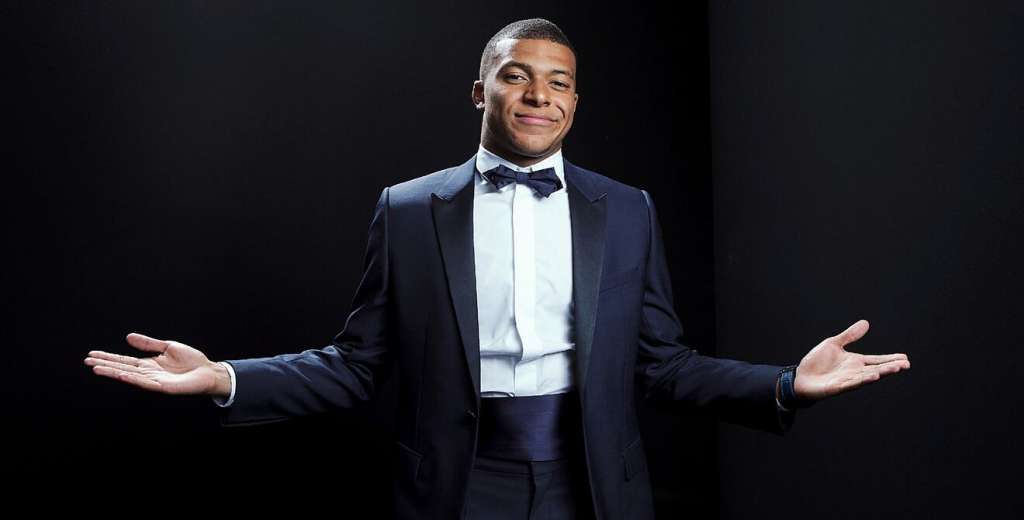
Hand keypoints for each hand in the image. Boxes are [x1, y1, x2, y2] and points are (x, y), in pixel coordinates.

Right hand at [84, 333, 222, 394]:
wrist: (208, 371)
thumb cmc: (191, 360)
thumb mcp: (168, 347)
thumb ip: (148, 344)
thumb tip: (128, 337)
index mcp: (149, 364)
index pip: (124, 361)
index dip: (109, 357)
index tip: (92, 354)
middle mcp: (148, 373)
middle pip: (122, 368)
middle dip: (105, 364)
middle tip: (86, 361)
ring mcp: (154, 381)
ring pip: (129, 376)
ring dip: (112, 373)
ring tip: (96, 368)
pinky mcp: (163, 387)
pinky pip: (144, 383)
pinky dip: (131, 379)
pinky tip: (120, 375)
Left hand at [793, 320, 909, 400]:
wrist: (800, 377)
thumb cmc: (816, 362)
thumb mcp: (833, 344)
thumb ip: (849, 335)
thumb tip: (866, 323)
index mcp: (855, 362)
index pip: (877, 360)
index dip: (890, 359)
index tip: (906, 358)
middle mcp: (854, 372)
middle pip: (877, 369)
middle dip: (891, 367)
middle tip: (906, 365)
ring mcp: (847, 380)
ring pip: (868, 376)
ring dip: (882, 373)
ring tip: (895, 369)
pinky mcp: (837, 387)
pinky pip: (852, 383)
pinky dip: (863, 379)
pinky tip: (874, 376)